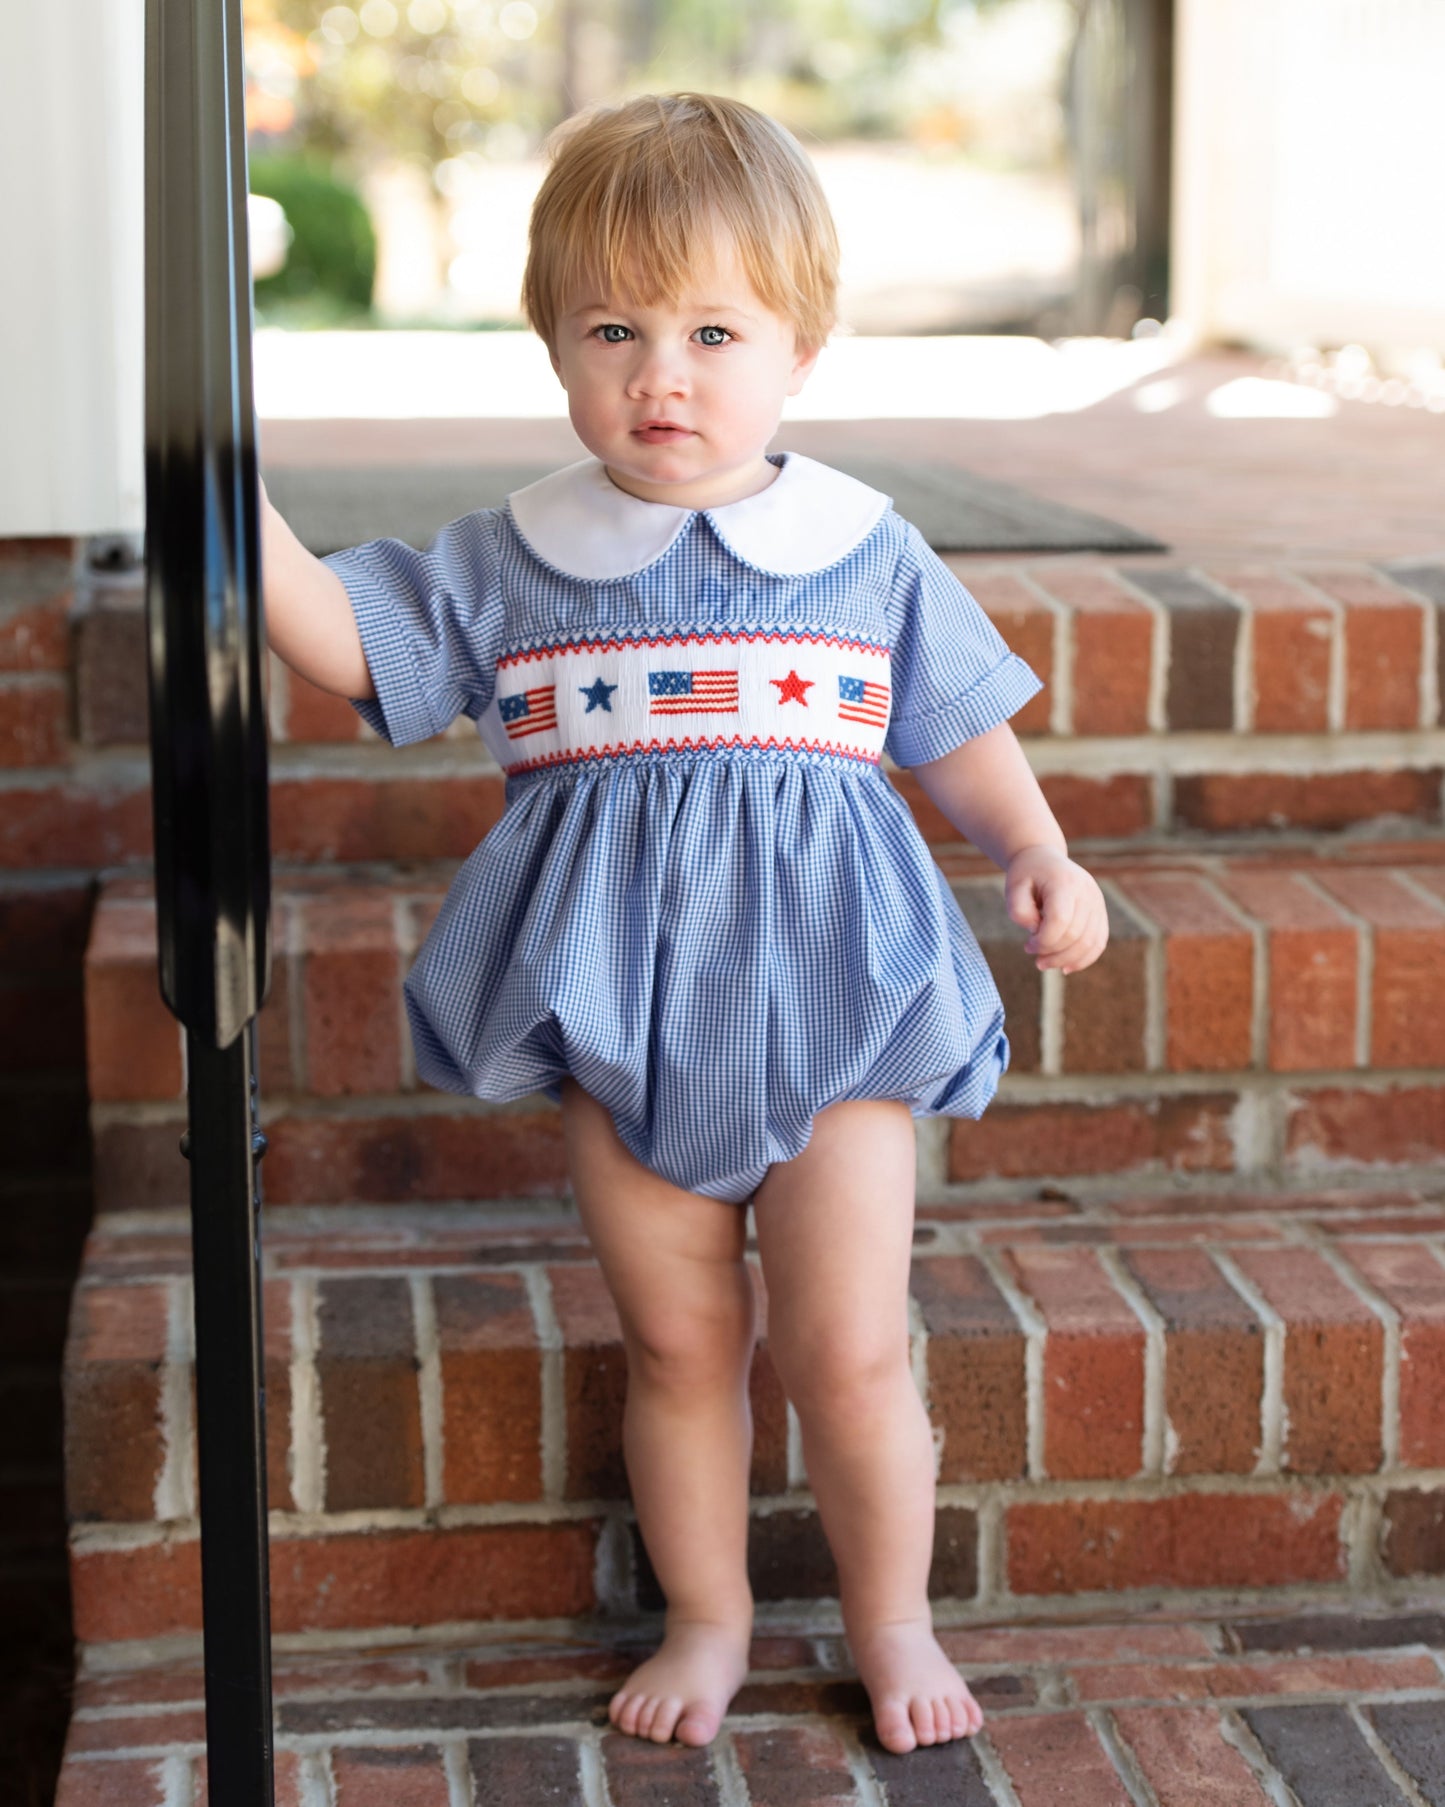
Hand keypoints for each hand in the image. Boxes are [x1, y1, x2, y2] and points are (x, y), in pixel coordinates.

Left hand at [1004, 845, 1108, 974]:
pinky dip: (1084, 959)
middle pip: (1076, 934)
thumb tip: (1037, 931)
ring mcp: (1097, 901)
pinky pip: (1099, 942)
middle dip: (1053, 953)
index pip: (1060, 920)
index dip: (1043, 941)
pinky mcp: (1100, 912)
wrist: (1044, 859)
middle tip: (1034, 957)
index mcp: (1064, 882)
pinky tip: (1066, 968)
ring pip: (1091, 942)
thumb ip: (1019, 911)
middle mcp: (1087, 891)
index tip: (1027, 946)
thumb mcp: (1013, 888)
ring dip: (1067, 960)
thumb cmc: (1026, 876)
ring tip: (1045, 964)